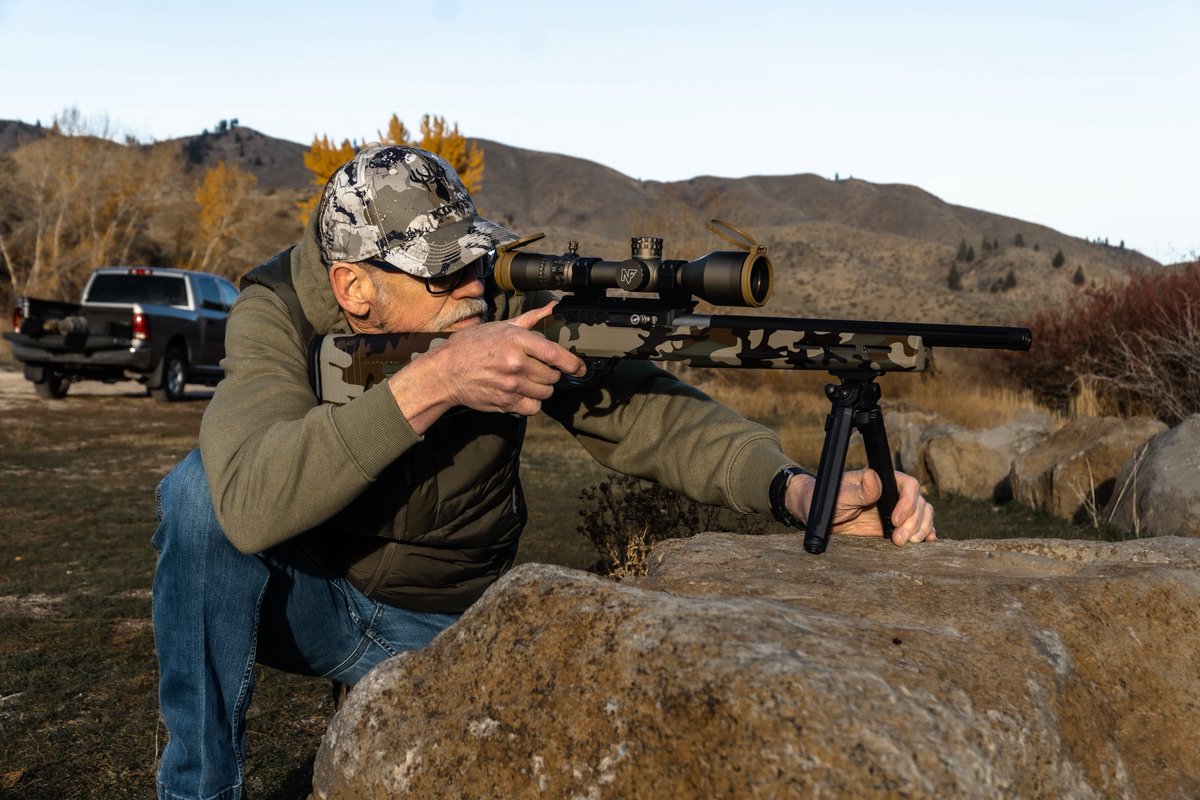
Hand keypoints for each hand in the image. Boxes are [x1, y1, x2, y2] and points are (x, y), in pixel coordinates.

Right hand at [390, 302, 586, 429]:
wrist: (446, 372)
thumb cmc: (472, 346)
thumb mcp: (500, 326)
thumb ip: (531, 319)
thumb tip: (553, 307)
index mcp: (516, 340)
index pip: (555, 354)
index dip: (573, 363)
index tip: (580, 368)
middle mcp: (516, 363)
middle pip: (553, 376)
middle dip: (550, 374)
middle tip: (537, 370)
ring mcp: (511, 385)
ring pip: (546, 392)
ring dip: (542, 388)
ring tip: (528, 381)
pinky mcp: (506, 402)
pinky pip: (534, 407)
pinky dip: (532, 403)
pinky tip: (522, 394)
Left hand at [785, 468, 935, 545]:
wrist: (821, 517)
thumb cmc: (827, 499)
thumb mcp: (841, 496)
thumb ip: (860, 490)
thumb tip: (873, 476)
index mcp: (884, 480)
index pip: (909, 485)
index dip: (908, 502)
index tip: (895, 519)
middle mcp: (894, 493)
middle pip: (919, 502)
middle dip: (914, 522)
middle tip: (899, 539)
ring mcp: (897, 509)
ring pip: (923, 514)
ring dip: (921, 529)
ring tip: (907, 542)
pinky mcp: (896, 525)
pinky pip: (918, 526)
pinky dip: (926, 532)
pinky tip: (927, 541)